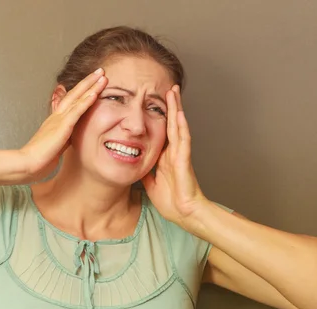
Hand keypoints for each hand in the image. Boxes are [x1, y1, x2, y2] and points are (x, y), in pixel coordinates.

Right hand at [18, 68, 107, 181]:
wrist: (27, 164)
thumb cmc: (39, 160)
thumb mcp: (55, 148)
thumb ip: (64, 140)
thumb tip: (71, 139)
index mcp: (54, 122)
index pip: (70, 103)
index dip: (81, 92)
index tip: (91, 84)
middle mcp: (56, 117)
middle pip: (74, 94)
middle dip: (88, 82)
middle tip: (99, 71)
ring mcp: (59, 120)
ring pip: (77, 97)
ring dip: (90, 85)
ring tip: (101, 74)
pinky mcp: (62, 127)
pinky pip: (77, 110)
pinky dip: (86, 100)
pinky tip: (95, 92)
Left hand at [141, 85, 206, 228]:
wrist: (184, 214)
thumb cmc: (171, 201)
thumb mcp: (150, 182)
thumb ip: (145, 170)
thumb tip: (132, 162)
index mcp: (166, 156)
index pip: (162, 130)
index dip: (158, 115)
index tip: (152, 101)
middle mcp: (174, 152)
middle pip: (171, 123)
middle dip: (169, 105)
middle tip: (168, 86)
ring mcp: (180, 155)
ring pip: (178, 127)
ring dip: (176, 108)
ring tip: (174, 91)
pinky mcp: (184, 162)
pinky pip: (183, 141)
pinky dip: (181, 127)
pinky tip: (179, 114)